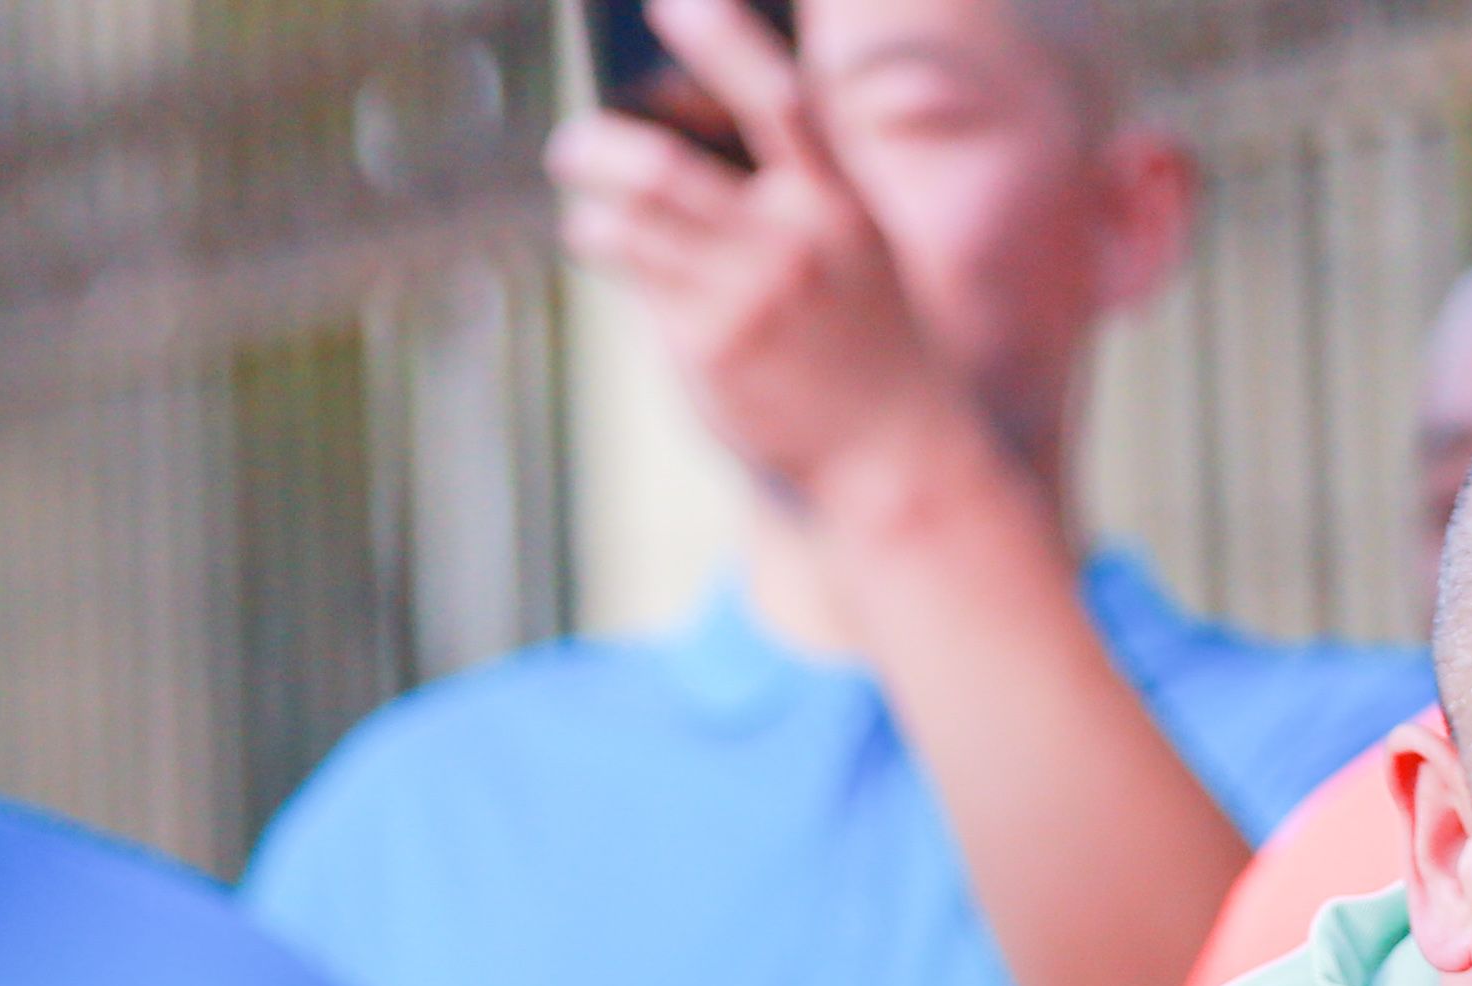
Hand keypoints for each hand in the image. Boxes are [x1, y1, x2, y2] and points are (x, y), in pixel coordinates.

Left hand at [555, 0, 994, 528]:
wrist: (896, 454)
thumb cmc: (873, 334)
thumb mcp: (862, 244)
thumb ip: (800, 182)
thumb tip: (696, 123)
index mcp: (841, 205)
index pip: (779, 101)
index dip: (725, 42)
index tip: (674, 2)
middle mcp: (791, 246)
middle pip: (663, 170)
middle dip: (598, 147)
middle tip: (574, 146)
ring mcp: (744, 301)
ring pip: (629, 224)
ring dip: (591, 204)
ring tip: (584, 202)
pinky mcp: (707, 351)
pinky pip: (634, 279)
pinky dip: (606, 251)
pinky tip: (600, 243)